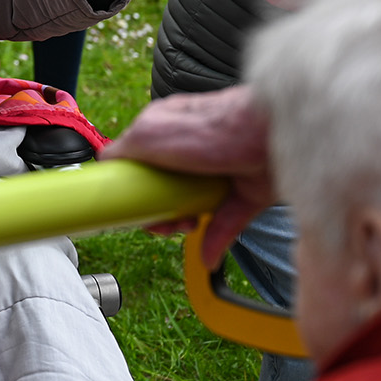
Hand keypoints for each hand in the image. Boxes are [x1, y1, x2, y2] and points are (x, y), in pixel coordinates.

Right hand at [102, 86, 275, 265]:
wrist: (274, 137)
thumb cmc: (216, 125)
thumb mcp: (153, 132)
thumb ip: (124, 149)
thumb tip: (106, 165)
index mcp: (167, 129)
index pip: (139, 159)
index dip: (130, 183)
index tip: (125, 203)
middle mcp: (192, 151)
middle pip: (163, 190)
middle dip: (155, 211)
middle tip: (157, 221)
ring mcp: (219, 174)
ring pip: (190, 209)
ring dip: (181, 224)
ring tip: (183, 226)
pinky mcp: (245, 195)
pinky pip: (224, 226)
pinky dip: (214, 243)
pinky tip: (206, 255)